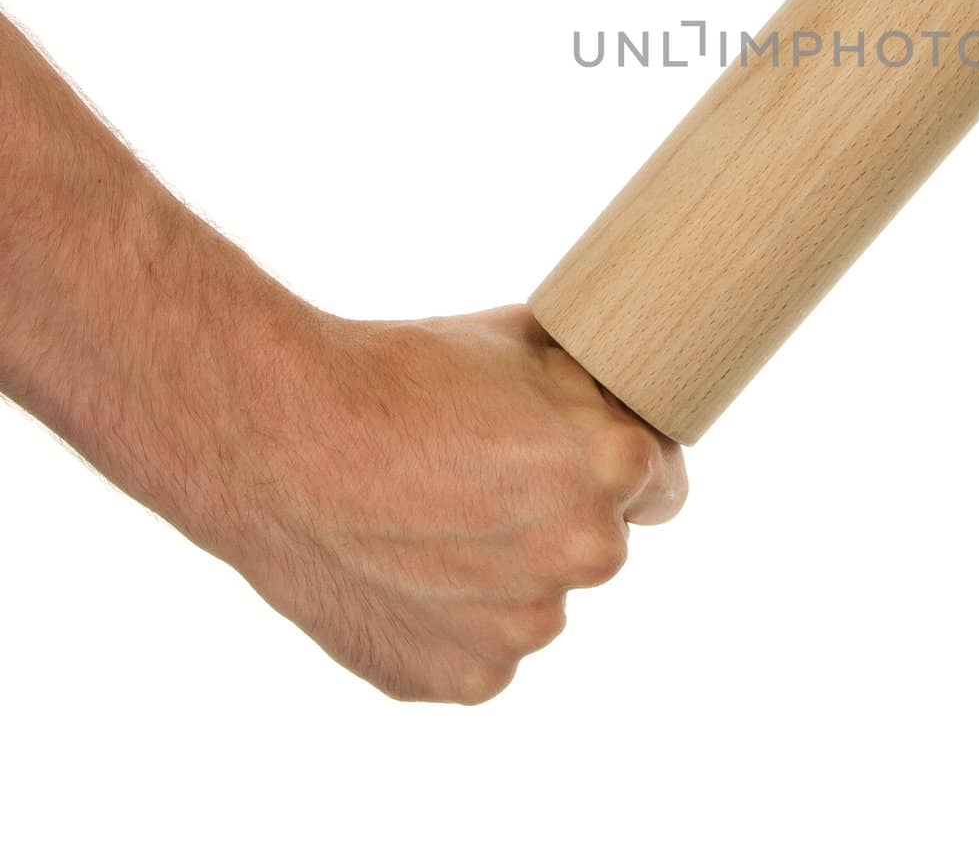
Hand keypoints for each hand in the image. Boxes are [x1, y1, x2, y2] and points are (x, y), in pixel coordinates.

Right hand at [210, 305, 686, 703]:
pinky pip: (482, 652)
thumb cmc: (398, 375)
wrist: (280, 436)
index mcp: (615, 466)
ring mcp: (527, 626)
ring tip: (429, 521)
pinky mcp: (464, 678)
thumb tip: (618, 388)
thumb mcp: (517, 339)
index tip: (568, 453)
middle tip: (483, 480)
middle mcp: (589, 553)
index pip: (660, 478)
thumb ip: (585, 384)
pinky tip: (403, 570)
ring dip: (506, 573)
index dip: (614, 461)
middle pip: (599, 541)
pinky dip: (452, 623)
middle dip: (559, 516)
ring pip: (537, 600)